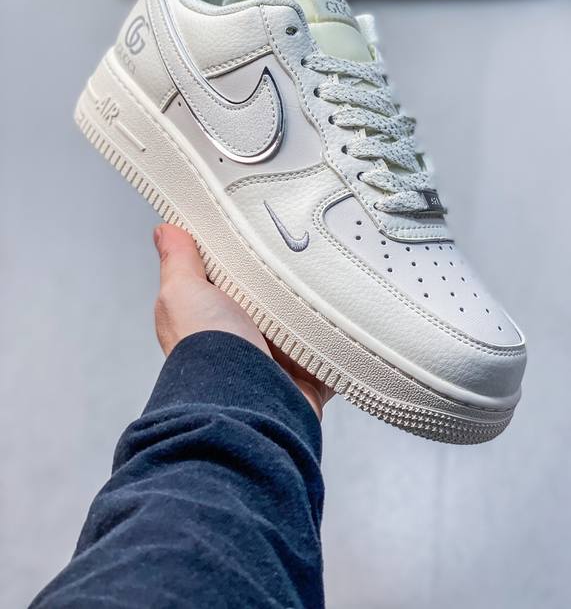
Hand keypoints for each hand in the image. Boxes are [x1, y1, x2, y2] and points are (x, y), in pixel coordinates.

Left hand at [153, 224, 332, 420]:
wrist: (244, 404)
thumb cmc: (204, 353)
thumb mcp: (182, 293)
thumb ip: (178, 262)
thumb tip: (165, 231)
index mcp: (212, 318)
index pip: (231, 277)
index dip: (243, 255)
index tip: (261, 227)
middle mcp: (243, 340)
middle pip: (272, 298)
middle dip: (287, 279)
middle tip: (304, 249)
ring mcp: (277, 361)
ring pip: (305, 323)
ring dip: (315, 308)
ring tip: (329, 279)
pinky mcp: (307, 378)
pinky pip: (333, 353)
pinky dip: (340, 340)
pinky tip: (344, 319)